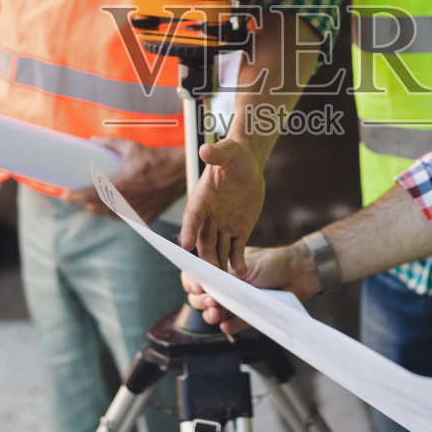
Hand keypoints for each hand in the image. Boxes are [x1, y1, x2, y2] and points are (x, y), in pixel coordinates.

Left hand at [62, 140, 184, 223]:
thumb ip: (109, 144)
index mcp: (120, 185)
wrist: (178, 173)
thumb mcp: (131, 147)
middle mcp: (126, 202)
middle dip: (87, 203)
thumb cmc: (154, 159)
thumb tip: (91, 141)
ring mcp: (136, 212)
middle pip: (97, 208)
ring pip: (110, 216)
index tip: (64, 196)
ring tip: (98, 200)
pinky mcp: (145, 217)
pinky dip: (118, 213)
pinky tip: (118, 205)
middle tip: (83, 195)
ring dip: (102, 209)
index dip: (75, 197)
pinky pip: (125, 219)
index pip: (90, 195)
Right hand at [178, 138, 264, 272]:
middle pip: (203, 240)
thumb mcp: (228, 152)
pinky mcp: (238, 231)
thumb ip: (217, 154)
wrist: (247, 165)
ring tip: (224, 280)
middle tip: (209, 272)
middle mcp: (208, 217)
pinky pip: (236, 250)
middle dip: (205, 256)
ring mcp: (223, 226)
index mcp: (201, 198)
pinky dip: (237, 261)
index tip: (184, 244)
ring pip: (218, 249)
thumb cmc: (234, 155)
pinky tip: (241, 272)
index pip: (192, 217)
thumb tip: (206, 150)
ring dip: (220, 264)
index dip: (188, 230)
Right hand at [180, 241, 319, 333]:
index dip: (191, 283)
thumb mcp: (244, 263)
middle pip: (199, 298)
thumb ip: (224, 275)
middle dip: (200, 300)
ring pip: (213, 314)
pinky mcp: (248, 316)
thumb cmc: (271, 262)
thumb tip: (204, 284)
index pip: (195, 278)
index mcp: (219, 270)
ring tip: (216, 313)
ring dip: (210, 315)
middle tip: (210, 300)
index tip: (197, 286)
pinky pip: (234, 325)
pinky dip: (230, 326)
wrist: (298, 272)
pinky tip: (226, 326)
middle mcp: (224, 288)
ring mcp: (235, 303)